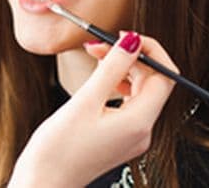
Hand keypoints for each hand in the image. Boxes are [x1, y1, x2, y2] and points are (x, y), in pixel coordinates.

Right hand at [8, 32, 177, 187]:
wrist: (43, 184)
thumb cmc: (58, 150)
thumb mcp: (84, 101)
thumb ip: (111, 68)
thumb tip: (132, 42)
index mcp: (139, 122)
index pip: (165, 77)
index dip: (150, 51)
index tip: (126, 36)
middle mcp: (141, 131)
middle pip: (152, 83)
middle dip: (130, 58)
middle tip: (99, 44)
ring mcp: (131, 137)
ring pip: (139, 92)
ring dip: (122, 70)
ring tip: (96, 58)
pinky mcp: (118, 139)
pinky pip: (127, 104)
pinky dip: (115, 86)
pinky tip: (96, 80)